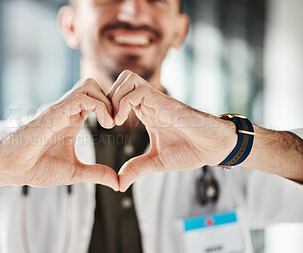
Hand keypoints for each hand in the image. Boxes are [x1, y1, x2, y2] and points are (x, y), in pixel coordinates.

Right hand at [0, 78, 118, 189]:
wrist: (12, 169)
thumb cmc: (36, 168)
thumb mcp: (75, 172)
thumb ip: (96, 174)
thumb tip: (117, 183)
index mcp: (72, 120)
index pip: (95, 99)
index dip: (111, 107)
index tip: (119, 126)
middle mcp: (66, 111)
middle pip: (93, 85)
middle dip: (111, 99)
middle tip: (117, 121)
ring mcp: (60, 110)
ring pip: (89, 85)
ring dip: (106, 101)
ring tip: (110, 123)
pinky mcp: (54, 113)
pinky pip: (81, 97)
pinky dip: (99, 106)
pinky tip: (104, 124)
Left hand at [108, 71, 236, 191]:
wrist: (215, 148)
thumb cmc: (191, 150)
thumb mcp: (156, 162)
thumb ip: (137, 168)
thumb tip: (119, 183)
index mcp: (147, 111)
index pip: (121, 93)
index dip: (108, 105)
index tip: (105, 126)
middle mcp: (150, 102)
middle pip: (122, 79)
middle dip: (108, 97)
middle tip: (106, 121)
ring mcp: (158, 100)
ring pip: (128, 79)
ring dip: (115, 98)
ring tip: (114, 121)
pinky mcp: (166, 102)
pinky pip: (139, 90)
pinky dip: (124, 103)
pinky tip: (122, 121)